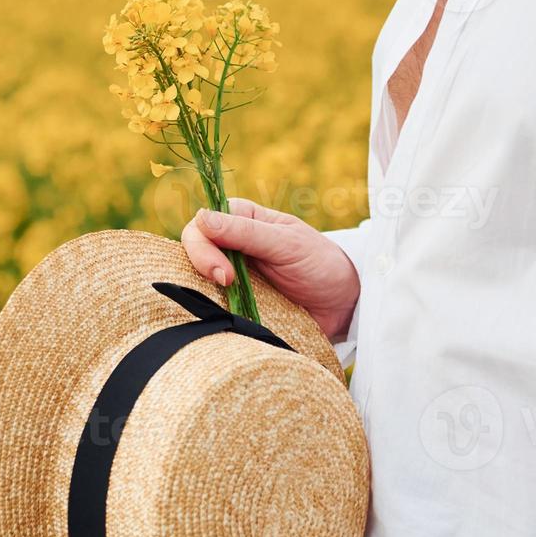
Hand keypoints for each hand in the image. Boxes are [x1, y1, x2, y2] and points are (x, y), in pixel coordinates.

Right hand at [181, 198, 360, 340]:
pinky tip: (224, 317)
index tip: (224, 273)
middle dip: (201, 268)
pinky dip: (214, 311)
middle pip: (191, 252)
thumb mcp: (286, 243)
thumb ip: (245, 232)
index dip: (203, 248)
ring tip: (227, 304)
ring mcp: (230, 274)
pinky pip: (212, 305)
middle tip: (226, 284)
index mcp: (240, 220)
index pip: (201, 226)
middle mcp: (229, 245)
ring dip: (204, 292)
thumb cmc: (320, 263)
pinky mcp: (234, 301)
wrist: (343, 304)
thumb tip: (201, 219)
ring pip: (196, 280)